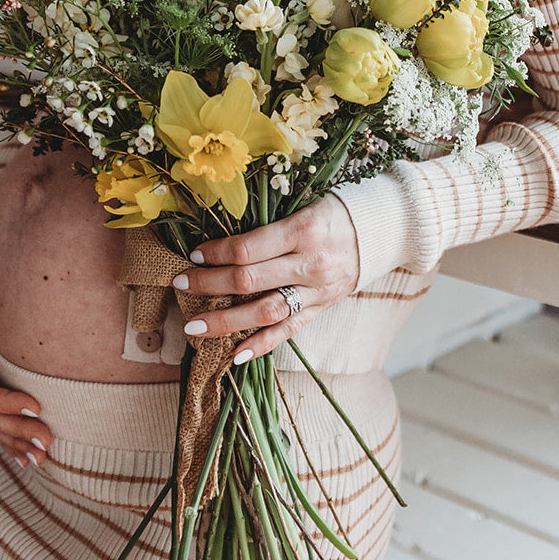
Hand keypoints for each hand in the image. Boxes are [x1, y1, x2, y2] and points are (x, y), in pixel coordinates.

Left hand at [173, 195, 359, 362]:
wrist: (378, 233)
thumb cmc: (333, 212)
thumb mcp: (304, 205)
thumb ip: (267, 225)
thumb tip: (221, 242)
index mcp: (304, 230)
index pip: (248, 248)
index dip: (215, 253)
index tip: (194, 254)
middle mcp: (310, 263)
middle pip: (249, 280)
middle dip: (208, 284)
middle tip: (179, 285)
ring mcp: (316, 291)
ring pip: (264, 312)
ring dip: (225, 322)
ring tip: (194, 328)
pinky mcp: (320, 309)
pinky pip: (287, 332)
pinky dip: (260, 345)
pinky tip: (234, 354)